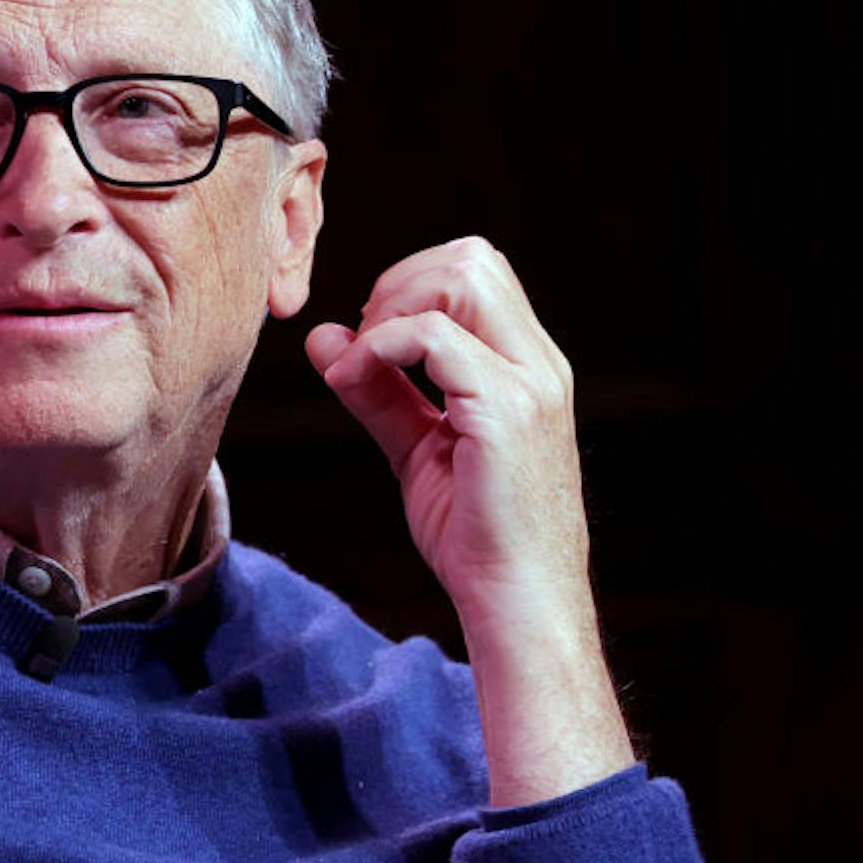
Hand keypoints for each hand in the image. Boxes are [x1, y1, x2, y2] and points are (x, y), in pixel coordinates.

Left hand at [306, 237, 633, 805]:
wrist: (518, 605)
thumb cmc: (477, 537)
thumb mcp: (419, 449)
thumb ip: (377, 392)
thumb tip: (324, 340)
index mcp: (528, 366)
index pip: (477, 270)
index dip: (411, 284)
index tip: (370, 338)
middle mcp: (538, 364)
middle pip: (473, 257)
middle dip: (401, 281)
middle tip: (364, 342)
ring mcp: (529, 385)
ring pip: (463, 276)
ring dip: (394, 306)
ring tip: (364, 361)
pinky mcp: (505, 414)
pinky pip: (434, 337)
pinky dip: (383, 345)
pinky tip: (357, 380)